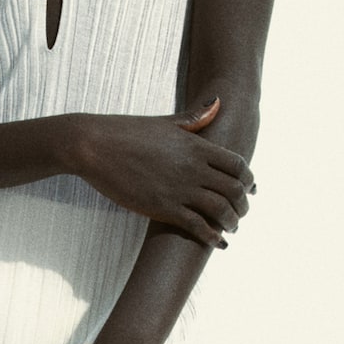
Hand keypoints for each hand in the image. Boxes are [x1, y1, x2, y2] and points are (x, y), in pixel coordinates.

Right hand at [68, 97, 253, 249]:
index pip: (238, 164)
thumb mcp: (166, 122)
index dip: (248, 179)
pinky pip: (198, 226)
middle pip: (235, 190)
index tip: (249, 189)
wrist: (94, 146)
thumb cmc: (126, 131)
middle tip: (241, 212)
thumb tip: (220, 100)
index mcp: (197, 145)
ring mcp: (179, 189)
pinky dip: (213, 237)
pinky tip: (218, 243)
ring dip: (232, 221)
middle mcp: (193, 167)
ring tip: (231, 227)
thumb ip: (196, 117)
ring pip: (221, 210)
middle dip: (243, 205)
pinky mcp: (163, 207)